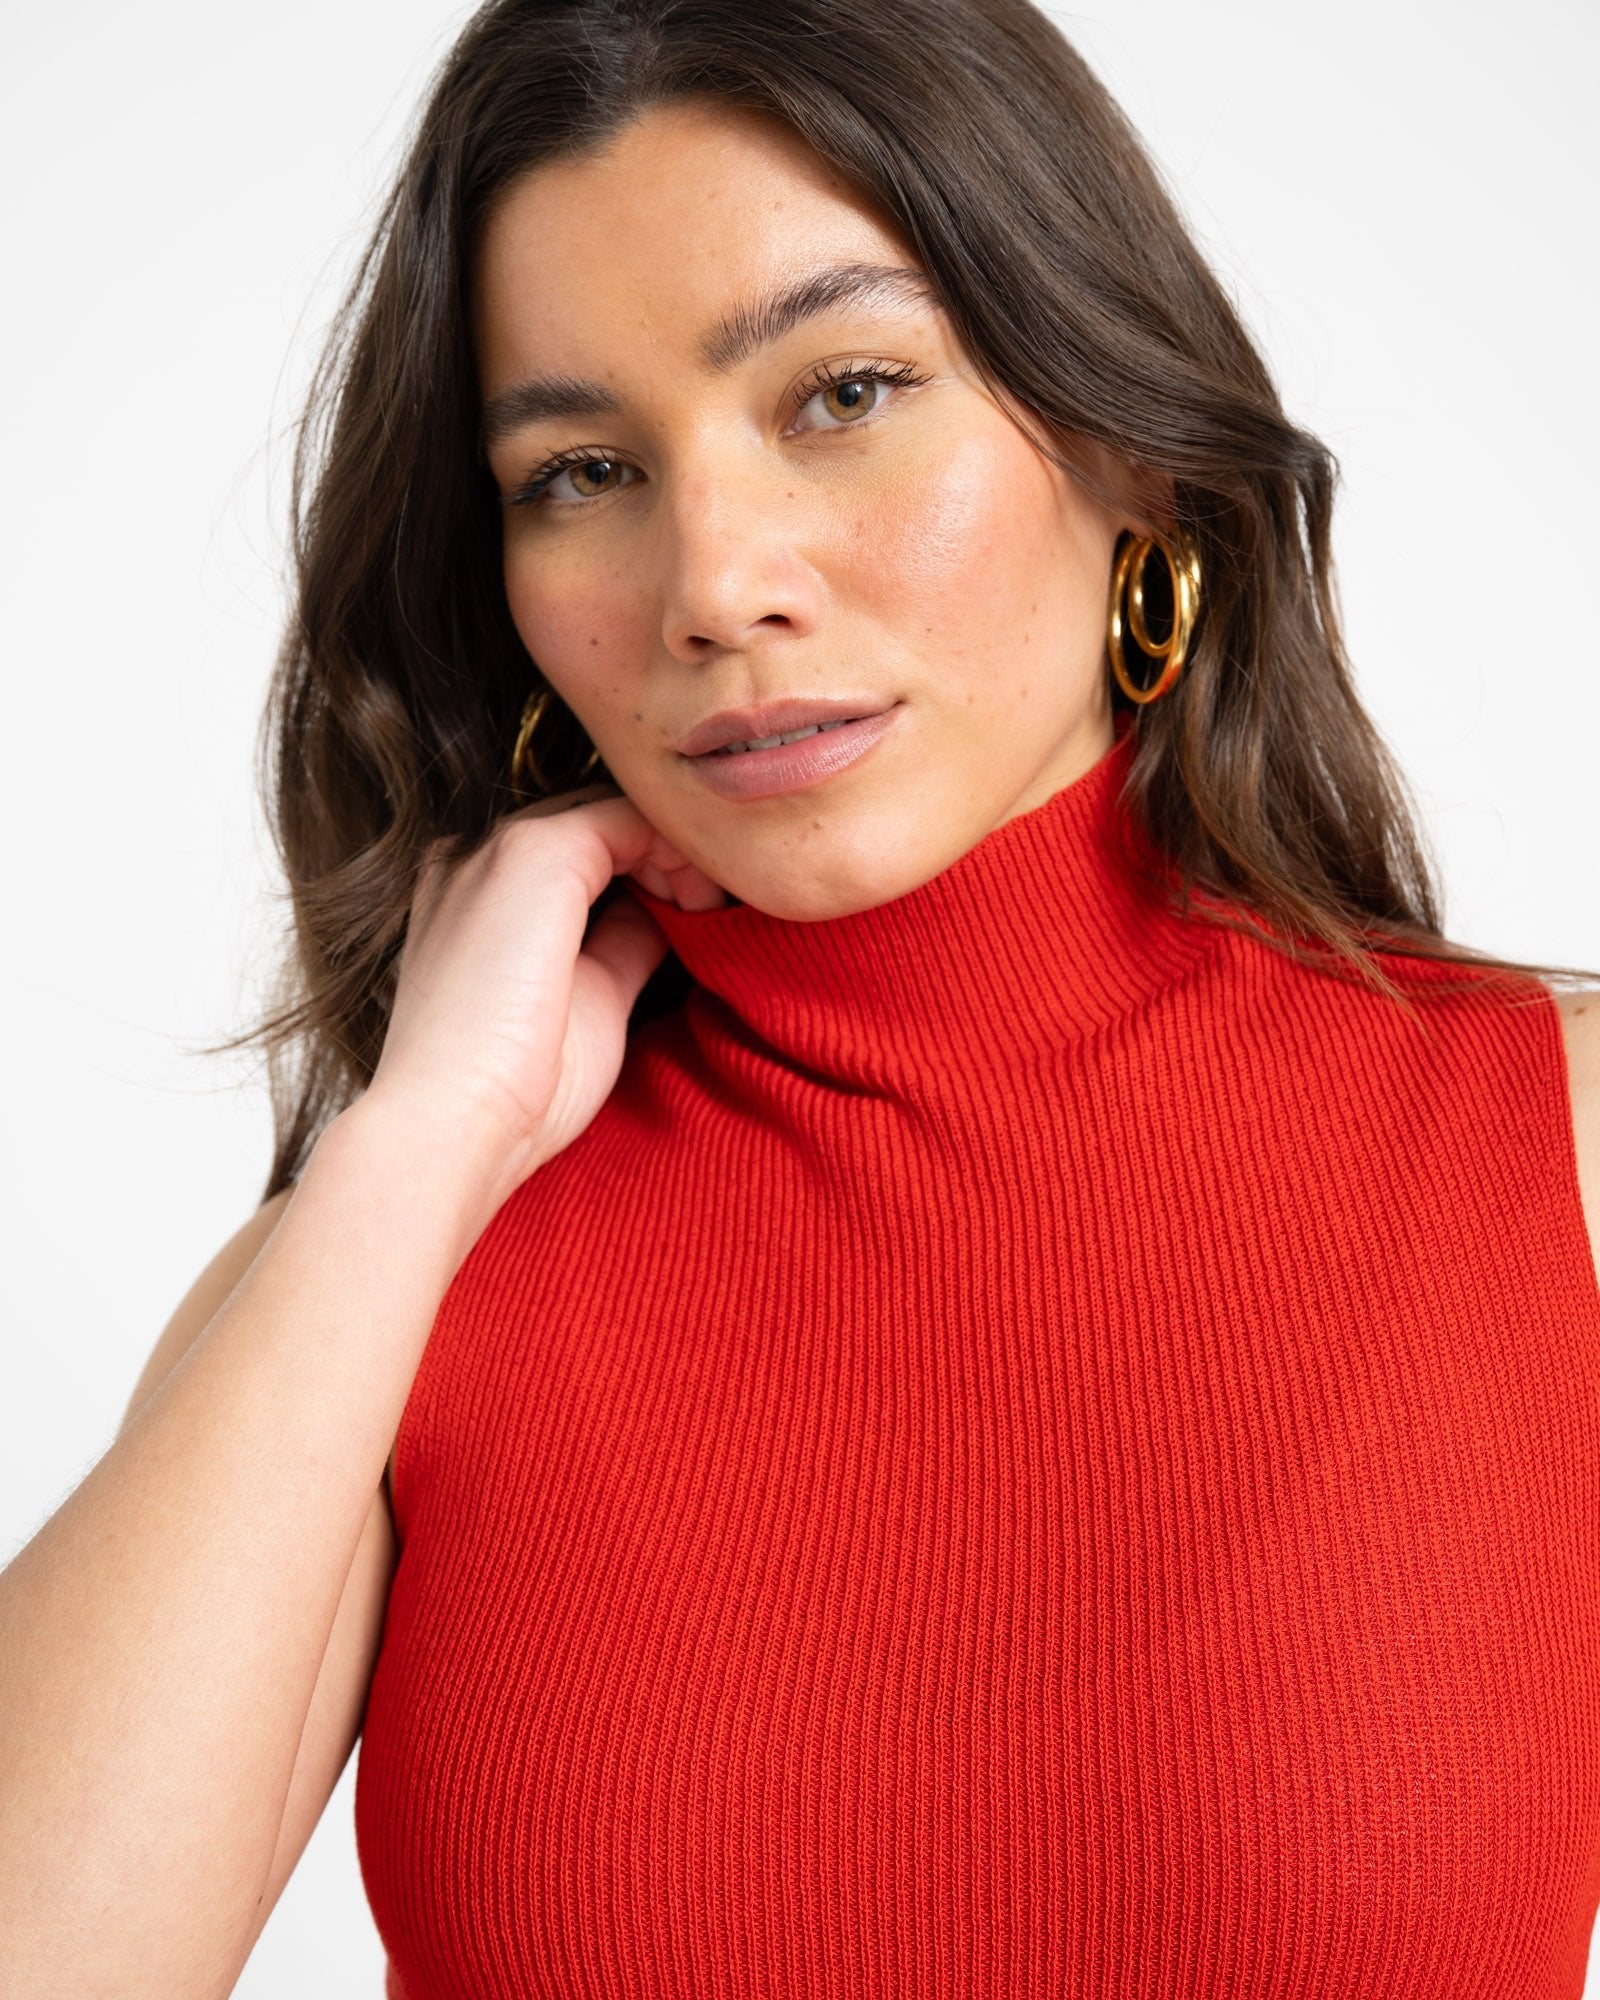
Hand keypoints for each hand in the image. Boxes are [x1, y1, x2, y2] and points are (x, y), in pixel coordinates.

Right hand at [363, 781, 727, 1210]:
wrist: (457, 1122)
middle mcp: (478, 859)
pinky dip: (673, 845)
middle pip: (595, 825)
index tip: (696, 920)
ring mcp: (499, 849)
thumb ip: (620, 946)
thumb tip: (667, 918)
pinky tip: (699, 896)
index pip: (579, 855)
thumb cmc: (517, 1088)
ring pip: (612, 811)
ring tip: (711, 904)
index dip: (646, 874)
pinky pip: (625, 815)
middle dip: (663, 856)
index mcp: (477, 897)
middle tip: (713, 908)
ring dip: (674, 849)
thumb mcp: (587, 999)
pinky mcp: (534, 853)